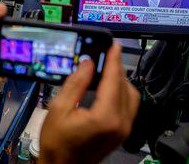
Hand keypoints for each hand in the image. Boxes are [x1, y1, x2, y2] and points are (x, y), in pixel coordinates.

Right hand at [39, 44, 139, 163]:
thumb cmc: (57, 143)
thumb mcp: (59, 108)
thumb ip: (76, 83)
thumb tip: (87, 64)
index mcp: (105, 117)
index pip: (114, 80)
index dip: (113, 60)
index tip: (114, 45)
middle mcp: (120, 124)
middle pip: (125, 86)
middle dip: (116, 68)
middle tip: (104, 55)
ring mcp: (123, 130)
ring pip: (131, 96)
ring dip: (120, 80)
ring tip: (105, 69)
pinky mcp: (122, 133)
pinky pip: (128, 106)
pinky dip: (121, 92)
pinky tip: (108, 87)